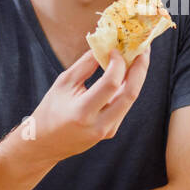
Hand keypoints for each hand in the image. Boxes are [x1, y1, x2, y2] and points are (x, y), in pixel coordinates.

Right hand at [26, 47, 150, 164]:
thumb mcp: (64, 83)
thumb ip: (86, 64)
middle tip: (143, 49)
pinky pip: (124, 105)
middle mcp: (99, 124)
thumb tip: (106, 45)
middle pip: (131, 93)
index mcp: (82, 112)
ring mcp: (107, 131)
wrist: (45, 143)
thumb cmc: (51, 109)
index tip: (115, 48)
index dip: (118, 63)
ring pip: (130, 99)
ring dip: (136, 76)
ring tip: (138, 57)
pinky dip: (127, 87)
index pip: (110, 84)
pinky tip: (127, 73)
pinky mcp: (111, 131)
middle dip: (140, 68)